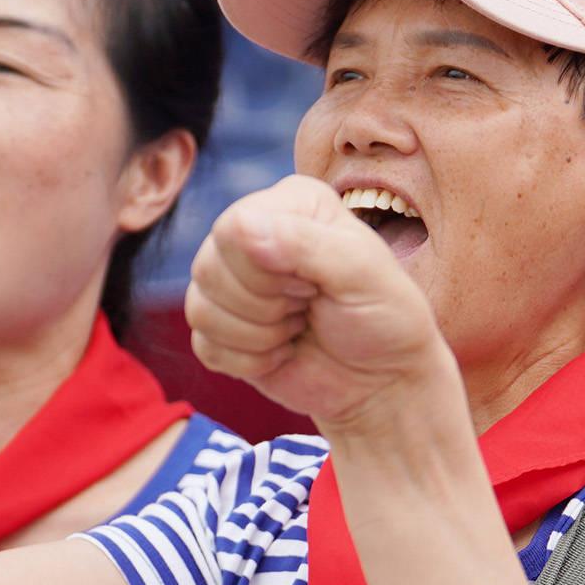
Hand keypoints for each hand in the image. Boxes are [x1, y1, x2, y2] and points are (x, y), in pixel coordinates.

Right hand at [186, 176, 455, 430]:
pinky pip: (203, 345)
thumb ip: (307, 243)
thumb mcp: (363, 274)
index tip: (316, 285)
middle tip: (310, 307)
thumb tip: (240, 227)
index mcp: (290, 203)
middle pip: (209, 268)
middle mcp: (252, 232)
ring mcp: (231, 280)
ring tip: (298, 327)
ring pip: (200, 309)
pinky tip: (283, 352)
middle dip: (266, 306)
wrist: (383, 382)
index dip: (269, 271)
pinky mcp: (220, 326)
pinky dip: (249, 361)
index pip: (234, 228)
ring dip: (259, 336)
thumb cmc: (384, 319)